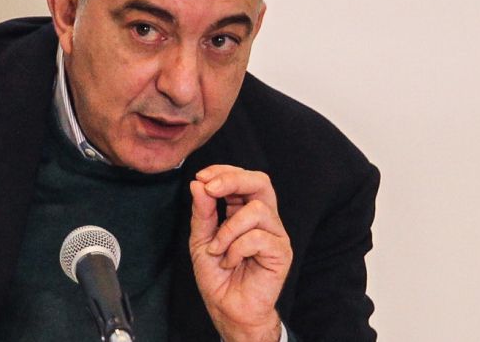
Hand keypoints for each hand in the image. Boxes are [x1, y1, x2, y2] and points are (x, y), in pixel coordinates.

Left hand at [189, 165, 291, 341]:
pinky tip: (230, 261)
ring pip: (257, 209)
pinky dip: (236, 248)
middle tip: (211, 188)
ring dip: (229, 228)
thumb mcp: (200, 239)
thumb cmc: (217, 275)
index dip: (223, 171)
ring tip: (217, 248)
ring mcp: (275, 234)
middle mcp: (264, 218)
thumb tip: (198, 183)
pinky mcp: (281, 252)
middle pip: (261, 181)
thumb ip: (202, 212)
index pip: (242, 178)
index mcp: (245, 210)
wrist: (227, 308)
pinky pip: (258, 237)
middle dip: (233, 179)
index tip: (201, 177)